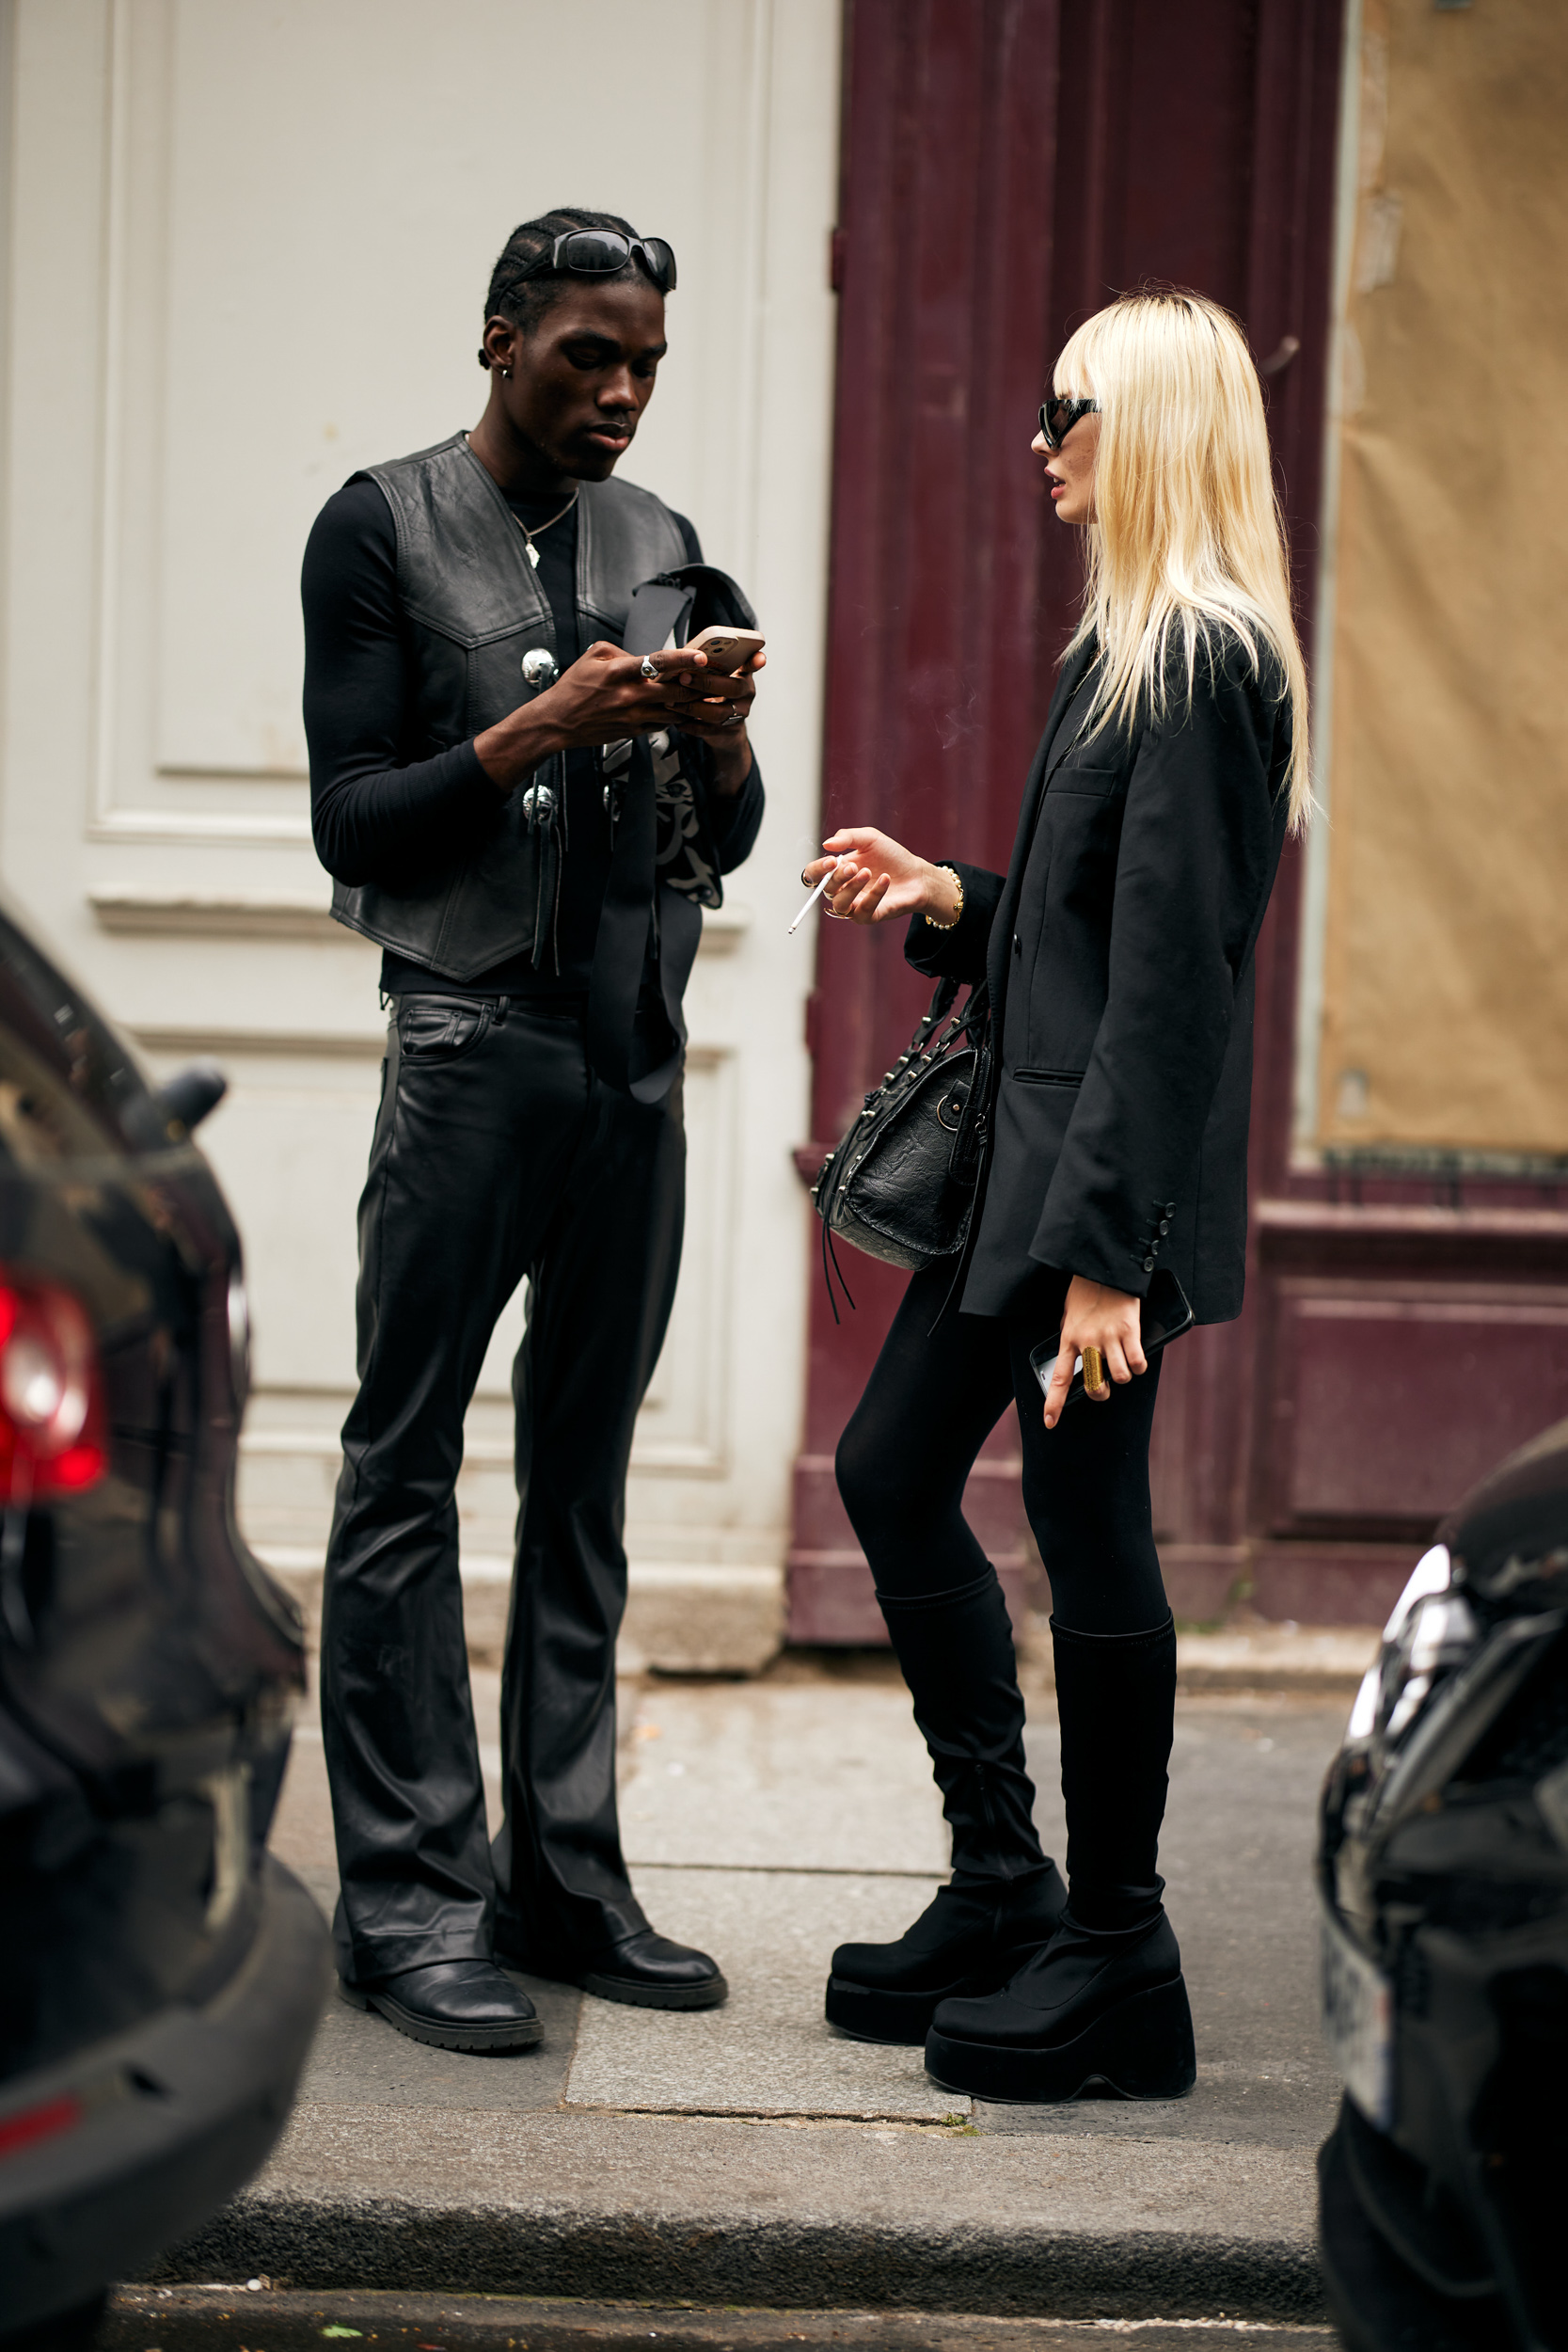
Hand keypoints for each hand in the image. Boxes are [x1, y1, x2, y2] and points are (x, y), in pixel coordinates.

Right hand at [473, 641, 739, 788]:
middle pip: (674, 691)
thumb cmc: (574, 688)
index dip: (682, 660)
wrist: (558, 722)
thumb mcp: (593, 656)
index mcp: (618, 672)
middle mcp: (628, 695)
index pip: (656, 663)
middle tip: (712, 678)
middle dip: (696, 685)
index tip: (700, 658)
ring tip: (705, 693)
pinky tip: (681, 708)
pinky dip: (674, 716)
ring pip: (673, 710)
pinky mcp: (634, 731)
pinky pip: (663, 724)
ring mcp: (633, 716)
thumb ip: (621, 651)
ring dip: (690, 703)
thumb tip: (644, 655)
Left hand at [668, 648, 764, 743]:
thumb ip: (710, 664)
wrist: (726, 732)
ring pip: (717, 712)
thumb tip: (685, 653)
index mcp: (743, 676)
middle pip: (732, 688)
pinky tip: (677, 720)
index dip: (755, 662)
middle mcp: (745, 695)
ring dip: (692, 707)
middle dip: (706, 682)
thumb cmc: (717, 695)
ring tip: (672, 702)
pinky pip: (706, 730)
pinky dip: (689, 725)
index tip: (758, 658)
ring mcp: (738, 715)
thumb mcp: (719, 677)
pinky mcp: (727, 733)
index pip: (752, 665)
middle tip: (684, 677)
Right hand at [802, 829, 959, 925]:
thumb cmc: (891, 856)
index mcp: (837, 871)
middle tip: (854, 866)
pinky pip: (863, 911)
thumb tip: (826, 844)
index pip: (813, 875)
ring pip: (839, 904)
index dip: (816, 870)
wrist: (917, 874)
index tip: (831, 860)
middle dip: (838, 877)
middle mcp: (842, 889)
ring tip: (867, 872)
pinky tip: (885, 879)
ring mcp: (854, 905)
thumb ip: (847, 837)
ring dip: (851, 888)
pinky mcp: (869, 916)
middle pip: (826, 889)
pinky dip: (873, 895)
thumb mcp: (869, 838)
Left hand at [1041, 1276, 1146, 1429]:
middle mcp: (1088, 1342)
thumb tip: (1076, 1357)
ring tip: (1123, 1366)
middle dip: (1101, 1392)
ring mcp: (1109, 1337)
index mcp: (1068, 1339)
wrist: (1104, 1268)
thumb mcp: (1069, 1315)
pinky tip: (1137, 1357)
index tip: (1049, 1422)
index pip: (1058, 1378)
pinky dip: (1139, 1365)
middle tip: (1104, 1384)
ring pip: (1120, 1377)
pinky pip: (1138, 1363)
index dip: (1054, 1403)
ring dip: (1123, 1376)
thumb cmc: (1086, 1290)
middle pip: (1094, 1385)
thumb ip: (1071, 1337)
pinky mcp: (1129, 1331)